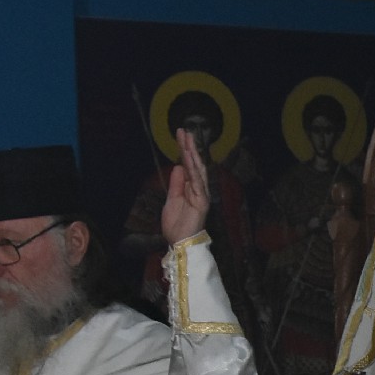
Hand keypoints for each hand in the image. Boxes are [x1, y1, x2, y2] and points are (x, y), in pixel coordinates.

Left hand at [161, 126, 210, 244]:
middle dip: (189, 148)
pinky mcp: (202, 202)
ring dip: (192, 154)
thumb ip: (176, 184)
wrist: (179, 242)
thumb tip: (178, 166)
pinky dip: (194, 170)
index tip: (180, 136)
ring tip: (187, 139)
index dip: (184, 151)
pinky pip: (198, 183)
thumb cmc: (176, 224)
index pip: (187, 166)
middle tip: (184, 131)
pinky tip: (191, 158)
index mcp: (190, 188)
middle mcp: (198, 189)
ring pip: (197, 170)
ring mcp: (201, 195)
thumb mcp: (172, 200)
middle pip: (194, 164)